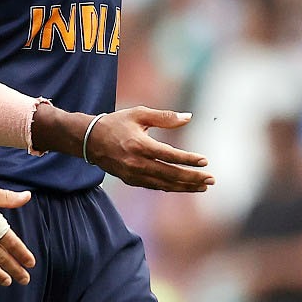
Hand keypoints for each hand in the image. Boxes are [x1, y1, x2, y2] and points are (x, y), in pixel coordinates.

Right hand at [86, 107, 213, 192]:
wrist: (90, 140)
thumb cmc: (117, 123)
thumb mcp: (139, 113)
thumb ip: (165, 117)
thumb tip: (189, 117)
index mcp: (140, 145)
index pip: (170, 156)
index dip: (188, 160)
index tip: (205, 161)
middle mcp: (137, 163)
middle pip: (170, 174)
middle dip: (193, 178)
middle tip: (211, 180)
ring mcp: (133, 174)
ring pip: (164, 185)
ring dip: (185, 186)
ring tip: (203, 187)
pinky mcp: (131, 180)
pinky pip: (155, 186)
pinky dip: (171, 187)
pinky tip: (184, 186)